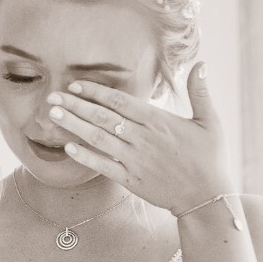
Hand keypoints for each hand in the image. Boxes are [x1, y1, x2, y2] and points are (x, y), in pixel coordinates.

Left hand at [47, 62, 235, 214]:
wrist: (206, 197)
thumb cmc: (210, 158)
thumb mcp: (210, 122)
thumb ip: (201, 92)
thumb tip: (200, 64)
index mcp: (157, 120)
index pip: (119, 100)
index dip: (95, 92)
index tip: (75, 85)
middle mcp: (142, 138)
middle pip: (102, 116)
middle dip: (75, 105)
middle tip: (52, 96)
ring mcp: (134, 159)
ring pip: (98, 138)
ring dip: (73, 126)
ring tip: (53, 115)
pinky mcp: (131, 179)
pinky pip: (103, 166)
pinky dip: (85, 157)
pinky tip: (68, 148)